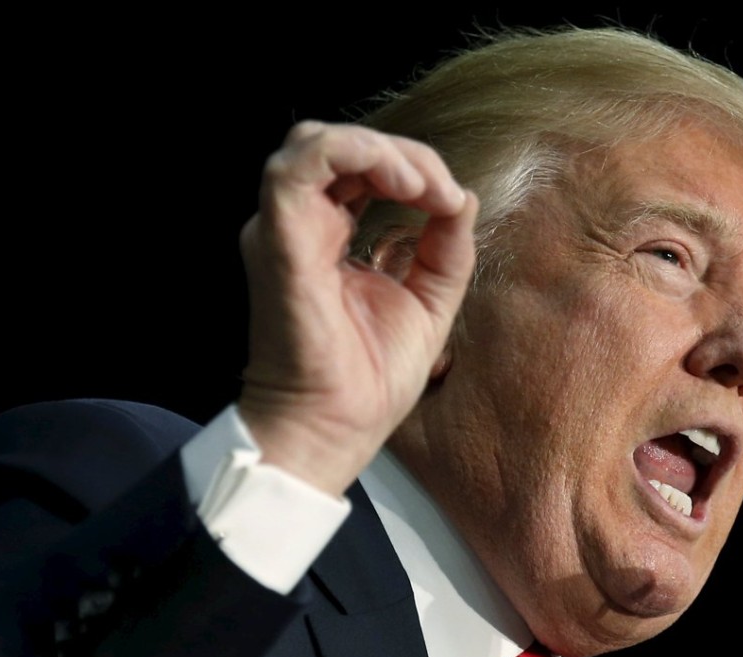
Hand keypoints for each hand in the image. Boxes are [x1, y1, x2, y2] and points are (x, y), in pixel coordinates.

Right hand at [237, 121, 477, 495]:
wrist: (336, 428)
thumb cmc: (368, 378)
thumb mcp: (427, 299)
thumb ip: (445, 247)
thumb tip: (462, 196)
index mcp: (326, 237)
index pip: (359, 168)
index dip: (410, 168)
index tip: (450, 202)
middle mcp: (298, 227)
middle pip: (339, 146)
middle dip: (399, 152)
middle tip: (437, 190)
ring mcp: (283, 231)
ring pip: (314, 141)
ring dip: (378, 148)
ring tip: (419, 184)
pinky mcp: (279, 242)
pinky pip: (299, 167)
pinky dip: (354, 154)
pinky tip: (401, 184)